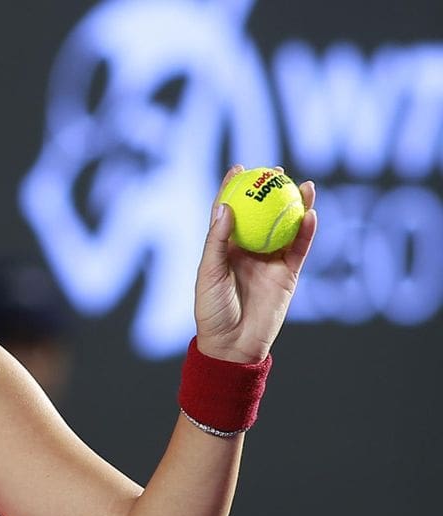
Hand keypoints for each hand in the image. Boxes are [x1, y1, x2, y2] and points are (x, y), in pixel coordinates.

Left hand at [193, 165, 317, 363]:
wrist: (233, 344)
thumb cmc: (212, 310)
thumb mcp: (209, 273)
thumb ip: (217, 241)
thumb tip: (225, 207)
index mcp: (224, 248)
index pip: (229, 212)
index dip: (234, 189)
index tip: (239, 167)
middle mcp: (248, 251)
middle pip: (262, 214)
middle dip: (270, 191)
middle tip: (276, 170)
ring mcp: (269, 261)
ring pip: (286, 227)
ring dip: (295, 205)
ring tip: (303, 184)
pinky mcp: (288, 274)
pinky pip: (299, 248)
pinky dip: (306, 231)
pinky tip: (311, 213)